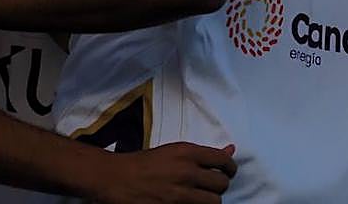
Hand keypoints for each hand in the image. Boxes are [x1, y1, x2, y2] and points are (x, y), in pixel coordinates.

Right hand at [91, 143, 236, 203]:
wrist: (115, 178)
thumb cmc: (142, 163)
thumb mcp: (172, 152)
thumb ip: (201, 154)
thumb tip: (231, 149)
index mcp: (185, 152)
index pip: (223, 161)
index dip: (230, 168)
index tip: (227, 172)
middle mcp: (186, 171)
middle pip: (222, 183)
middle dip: (218, 186)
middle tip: (208, 186)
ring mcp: (181, 193)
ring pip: (215, 201)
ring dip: (209, 200)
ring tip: (197, 197)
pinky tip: (188, 202)